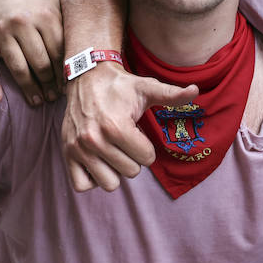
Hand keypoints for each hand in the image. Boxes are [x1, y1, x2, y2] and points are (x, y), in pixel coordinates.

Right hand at [0, 0, 63, 105]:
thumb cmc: (39, 1)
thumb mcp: (57, 7)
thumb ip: (68, 28)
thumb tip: (90, 58)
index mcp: (47, 16)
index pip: (60, 53)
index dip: (65, 74)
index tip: (70, 88)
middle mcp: (23, 23)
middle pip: (40, 63)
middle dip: (49, 84)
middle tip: (54, 98)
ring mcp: (2, 31)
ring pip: (17, 67)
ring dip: (28, 88)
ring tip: (37, 102)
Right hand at [62, 63, 197, 192]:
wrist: (87, 78)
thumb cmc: (121, 86)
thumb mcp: (148, 88)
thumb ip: (172, 95)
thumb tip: (196, 91)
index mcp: (116, 126)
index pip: (146, 159)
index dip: (147, 148)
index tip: (139, 134)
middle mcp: (94, 140)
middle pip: (130, 172)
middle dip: (133, 158)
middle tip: (126, 142)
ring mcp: (78, 149)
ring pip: (109, 184)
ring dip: (115, 171)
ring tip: (114, 153)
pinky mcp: (67, 154)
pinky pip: (82, 185)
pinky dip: (93, 178)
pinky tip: (100, 162)